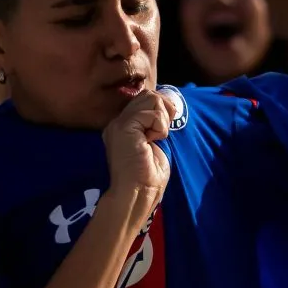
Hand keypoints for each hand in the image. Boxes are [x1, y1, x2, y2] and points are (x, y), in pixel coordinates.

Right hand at [103, 90, 176, 205]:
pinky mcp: (124, 127)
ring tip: (156, 138)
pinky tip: (152, 141)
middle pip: (148, 94)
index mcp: (124, 126)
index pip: (145, 99)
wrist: (139, 192)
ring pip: (151, 98)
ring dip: (162, 119)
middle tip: (161, 133)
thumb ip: (156, 124)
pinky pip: (152, 113)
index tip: (164, 128)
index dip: (161, 107)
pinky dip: (160, 127)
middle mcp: (118, 122)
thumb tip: (169, 105)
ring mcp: (119, 124)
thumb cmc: (149, 175)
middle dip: (164, 110)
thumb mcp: (156, 142)